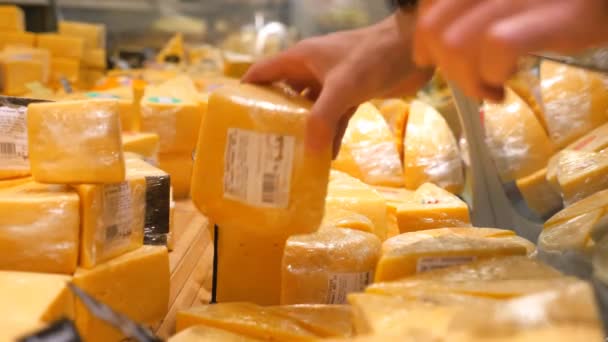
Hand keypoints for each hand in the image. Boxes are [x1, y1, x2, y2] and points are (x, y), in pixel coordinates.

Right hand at [243, 13, 431, 157]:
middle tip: (262, 145)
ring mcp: (333, 82)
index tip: (233, 116)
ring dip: (303, 130)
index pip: (263, 73)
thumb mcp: (342, 88)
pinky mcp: (352, 93)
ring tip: (290, 156)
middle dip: (275, 118)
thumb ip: (323, 119)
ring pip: (310, 109)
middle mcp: (312, 69)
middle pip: (284, 95)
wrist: (414, 50)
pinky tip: (325, 157)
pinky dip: (329, 134)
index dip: (246, 91)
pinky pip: (334, 117)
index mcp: (301, 59)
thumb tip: (310, 153)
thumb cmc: (373, 59)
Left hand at [413, 0, 607, 100]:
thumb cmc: (562, 5)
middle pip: (435, 28)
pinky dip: (492, 75)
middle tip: (471, 82)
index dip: (423, 37)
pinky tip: (504, 87)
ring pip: (456, 42)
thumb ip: (476, 13)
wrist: (607, 5)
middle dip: (444, 67)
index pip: (430, 6)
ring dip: (467, 81)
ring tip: (490, 90)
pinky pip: (498, 45)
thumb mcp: (511, 6)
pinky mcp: (552, 16)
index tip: (429, 59)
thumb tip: (435, 43)